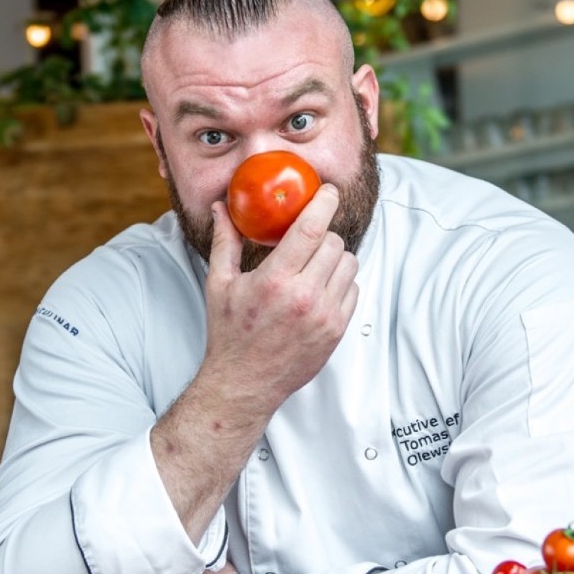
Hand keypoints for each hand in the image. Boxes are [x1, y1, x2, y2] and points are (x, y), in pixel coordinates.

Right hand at [202, 185, 359, 418]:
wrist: (245, 383)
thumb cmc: (229, 334)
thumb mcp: (220, 284)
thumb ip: (225, 241)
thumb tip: (224, 207)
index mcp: (274, 280)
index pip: (312, 228)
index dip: (324, 202)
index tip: (328, 190)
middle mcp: (304, 297)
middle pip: (335, 243)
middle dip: (323, 234)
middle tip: (309, 239)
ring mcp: (324, 316)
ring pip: (349, 264)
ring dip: (334, 258)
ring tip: (313, 265)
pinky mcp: (337, 331)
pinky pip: (353, 290)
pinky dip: (341, 283)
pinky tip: (319, 289)